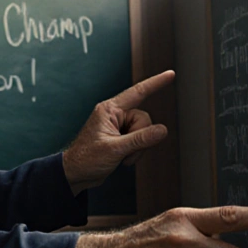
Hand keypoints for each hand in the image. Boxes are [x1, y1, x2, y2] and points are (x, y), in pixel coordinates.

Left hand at [62, 70, 174, 192]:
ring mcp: (118, 126)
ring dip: (138, 148)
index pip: (138, 92)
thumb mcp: (115, 149)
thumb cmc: (86, 159)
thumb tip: (162, 130)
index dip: (156, 83)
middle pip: (144, 119)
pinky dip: (136, 151)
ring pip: (145, 131)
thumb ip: (140, 139)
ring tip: (121, 156)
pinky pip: (140, 140)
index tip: (171, 74)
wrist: (76, 174)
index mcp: (109, 110)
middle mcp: (114, 115)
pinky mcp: (121, 137)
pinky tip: (123, 158)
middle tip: (124, 150)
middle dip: (140, 138)